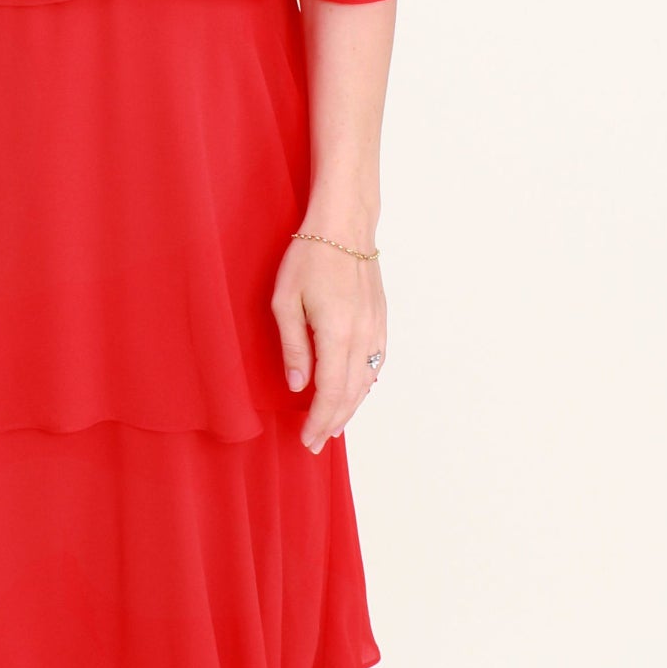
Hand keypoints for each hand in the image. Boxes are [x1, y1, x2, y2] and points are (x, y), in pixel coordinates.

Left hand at [270, 233, 387, 453]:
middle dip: (333, 422)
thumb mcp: (285, 301)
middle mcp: (363, 336)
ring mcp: (376, 328)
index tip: (308, 439)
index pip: (330, 392)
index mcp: (337, 334)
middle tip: (316, 442)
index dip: (318, 420)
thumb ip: (293, 346)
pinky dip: (365, 385)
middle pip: (351, 394)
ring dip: (350, 407)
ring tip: (333, 426)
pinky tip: (356, 393)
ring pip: (367, 381)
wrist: (345, 224)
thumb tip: (299, 384)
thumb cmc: (310, 256)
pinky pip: (376, 363)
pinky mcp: (381, 319)